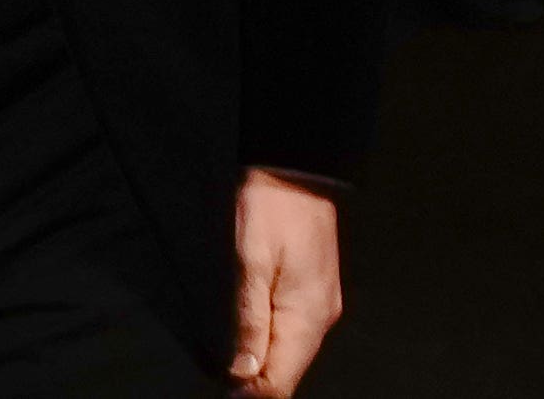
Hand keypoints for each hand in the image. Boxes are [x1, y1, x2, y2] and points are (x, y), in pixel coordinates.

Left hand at [230, 169, 341, 397]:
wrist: (294, 168)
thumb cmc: (270, 208)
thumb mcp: (250, 262)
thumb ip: (249, 319)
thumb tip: (244, 371)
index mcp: (308, 315)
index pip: (283, 378)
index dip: (253, 393)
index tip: (224, 395)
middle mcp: (321, 317)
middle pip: (289, 370)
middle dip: (258, 385)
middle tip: (222, 388)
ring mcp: (320, 304)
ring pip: (292, 353)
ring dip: (264, 368)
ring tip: (232, 378)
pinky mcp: (313, 291)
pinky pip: (294, 332)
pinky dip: (274, 345)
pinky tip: (252, 348)